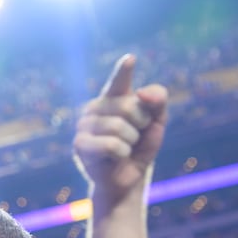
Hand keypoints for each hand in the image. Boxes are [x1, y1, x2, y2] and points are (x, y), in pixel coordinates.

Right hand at [72, 54, 168, 208]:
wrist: (127, 179)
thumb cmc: (140, 148)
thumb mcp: (157, 123)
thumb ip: (158, 100)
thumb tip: (141, 92)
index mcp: (114, 98)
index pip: (119, 81)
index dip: (123, 70)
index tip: (130, 58)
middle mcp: (96, 107)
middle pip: (129, 106)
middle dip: (141, 124)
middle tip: (135, 136)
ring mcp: (84, 124)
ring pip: (120, 126)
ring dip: (131, 141)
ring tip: (125, 148)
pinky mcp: (79, 144)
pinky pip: (112, 144)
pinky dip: (121, 153)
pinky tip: (116, 157)